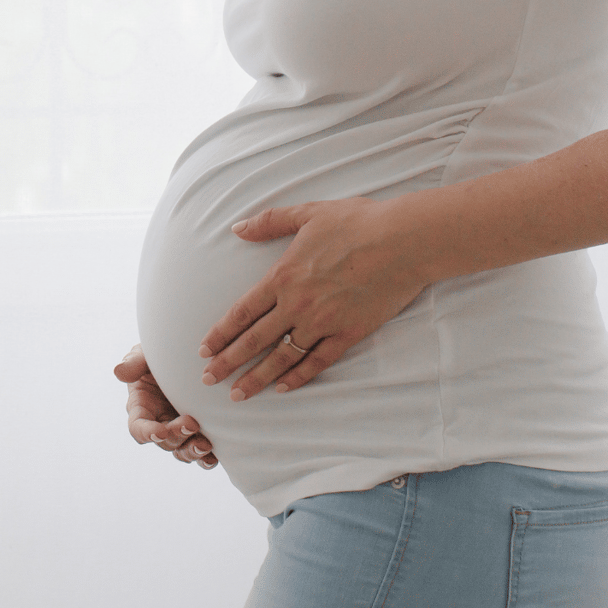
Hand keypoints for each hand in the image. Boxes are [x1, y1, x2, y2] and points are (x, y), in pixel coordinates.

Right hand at [113, 344, 216, 467]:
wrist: (187, 356)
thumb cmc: (160, 354)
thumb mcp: (146, 355)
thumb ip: (134, 362)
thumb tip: (119, 372)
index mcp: (141, 407)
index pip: (138, 428)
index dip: (147, 433)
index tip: (160, 431)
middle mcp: (158, 423)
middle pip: (163, 441)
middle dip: (176, 435)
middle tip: (191, 423)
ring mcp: (178, 431)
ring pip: (181, 451)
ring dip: (192, 451)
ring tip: (205, 444)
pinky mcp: (197, 433)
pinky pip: (200, 453)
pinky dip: (206, 458)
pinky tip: (214, 456)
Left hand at [197, 196, 429, 401]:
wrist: (403, 241)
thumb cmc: (357, 222)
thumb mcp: (307, 213)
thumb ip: (268, 222)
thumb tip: (237, 228)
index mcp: (283, 276)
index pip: (242, 313)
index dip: (221, 333)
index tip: (204, 350)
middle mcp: (298, 304)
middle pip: (254, 340)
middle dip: (228, 363)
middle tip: (208, 380)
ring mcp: (323, 322)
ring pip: (282, 357)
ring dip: (257, 377)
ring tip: (239, 394)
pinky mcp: (349, 333)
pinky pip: (318, 361)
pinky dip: (299, 377)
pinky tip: (284, 387)